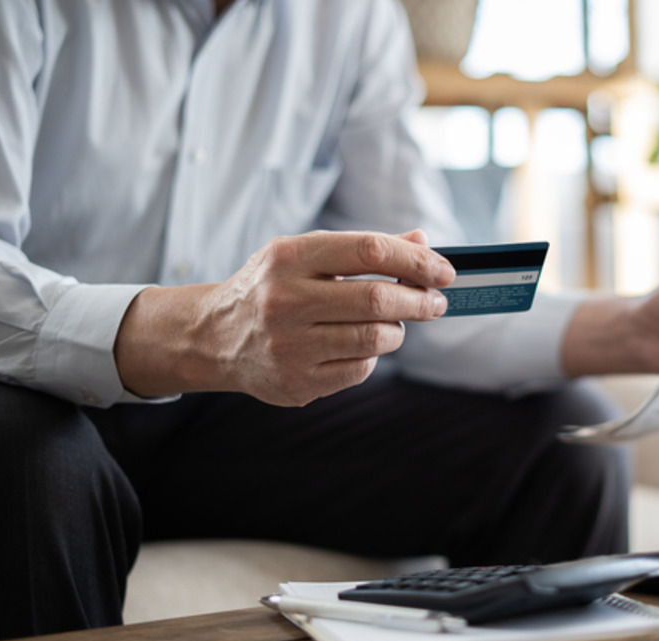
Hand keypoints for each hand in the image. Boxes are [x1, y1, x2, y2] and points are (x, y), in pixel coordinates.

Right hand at [115, 230, 454, 405]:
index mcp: (290, 257)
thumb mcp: (305, 256)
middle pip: (377, 299)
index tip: (444, 272)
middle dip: (420, 301)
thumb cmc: (271, 288)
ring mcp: (289, 344)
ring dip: (397, 331)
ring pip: (374, 339)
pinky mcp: (296, 381)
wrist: (214, 336)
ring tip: (393, 325)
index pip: (369, 250)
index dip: (416, 260)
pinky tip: (359, 348)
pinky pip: (359, 369)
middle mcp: (285, 299)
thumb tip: (422, 242)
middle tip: (436, 303)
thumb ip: (362, 249)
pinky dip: (371, 357)